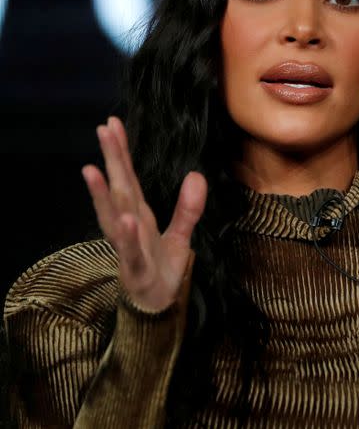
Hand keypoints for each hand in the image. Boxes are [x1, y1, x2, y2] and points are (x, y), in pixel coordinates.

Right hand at [81, 116, 207, 311]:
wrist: (159, 305)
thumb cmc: (162, 267)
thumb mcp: (181, 235)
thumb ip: (188, 207)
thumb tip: (195, 175)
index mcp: (139, 214)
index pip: (129, 177)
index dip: (121, 151)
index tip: (112, 123)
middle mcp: (129, 225)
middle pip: (119, 187)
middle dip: (111, 159)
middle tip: (102, 129)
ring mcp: (128, 245)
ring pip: (113, 216)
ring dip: (102, 194)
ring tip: (93, 169)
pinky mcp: (135, 267)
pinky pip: (130, 250)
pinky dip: (126, 235)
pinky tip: (125, 219)